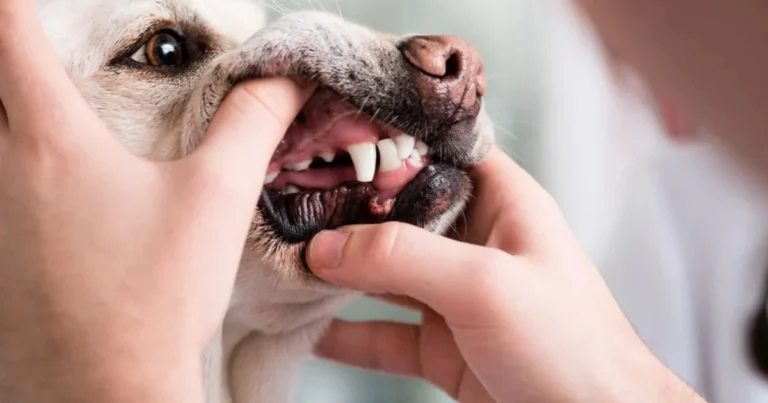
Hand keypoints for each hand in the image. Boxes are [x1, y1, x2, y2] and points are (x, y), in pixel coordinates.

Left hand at [0, 3, 311, 401]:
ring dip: (11, 111)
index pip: (9, 34)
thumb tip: (284, 77)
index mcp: (51, 142)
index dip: (19, 3)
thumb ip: (251, 122)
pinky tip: (57, 192)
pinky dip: (13, 160)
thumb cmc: (157, 296)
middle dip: (13, 54)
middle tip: (39, 46)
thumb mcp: (218, 198)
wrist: (111, 389)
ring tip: (46, 107)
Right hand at [306, 147, 705, 401]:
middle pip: (400, 213)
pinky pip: (383, 333)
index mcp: (503, 204)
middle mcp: (477, 244)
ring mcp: (457, 297)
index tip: (332, 134)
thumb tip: (325, 247)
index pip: (440, 152)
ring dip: (339, 272)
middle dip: (348, 210)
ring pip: (384, 274)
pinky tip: (309, 330)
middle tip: (289, 201)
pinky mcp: (444, 347)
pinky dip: (346, 333)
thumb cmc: (572, 347)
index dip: (390, 140)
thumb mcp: (485, 285)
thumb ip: (403, 257)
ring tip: (286, 262)